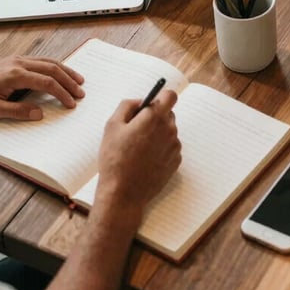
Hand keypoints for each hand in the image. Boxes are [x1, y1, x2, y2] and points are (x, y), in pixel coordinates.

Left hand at [0, 57, 83, 120]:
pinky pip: (41, 60)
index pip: (47, 83)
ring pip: (49, 61)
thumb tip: (39, 113)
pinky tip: (60, 71)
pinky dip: (55, 66)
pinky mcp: (15, 60)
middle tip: (81, 92)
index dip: (62, 93)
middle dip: (69, 81)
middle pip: (53, 69)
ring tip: (78, 80)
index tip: (71, 103)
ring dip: (65, 70)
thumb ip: (17, 111)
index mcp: (15, 75)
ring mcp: (18, 60)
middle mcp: (20, 63)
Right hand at [96, 89, 181, 212]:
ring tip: (138, 149)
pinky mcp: (176, 161)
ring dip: (157, 135)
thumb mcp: (112, 126)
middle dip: (155, 117)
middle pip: (168, 114)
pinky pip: (170, 147)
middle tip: (137, 130)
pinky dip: (160, 150)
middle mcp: (169, 129)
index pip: (171, 96)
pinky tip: (145, 160)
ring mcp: (174, 146)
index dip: (161, 97)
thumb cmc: (114, 159)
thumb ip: (127, 105)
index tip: (151, 104)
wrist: (123, 193)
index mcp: (155, 118)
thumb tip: (140, 101)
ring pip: (168, 131)